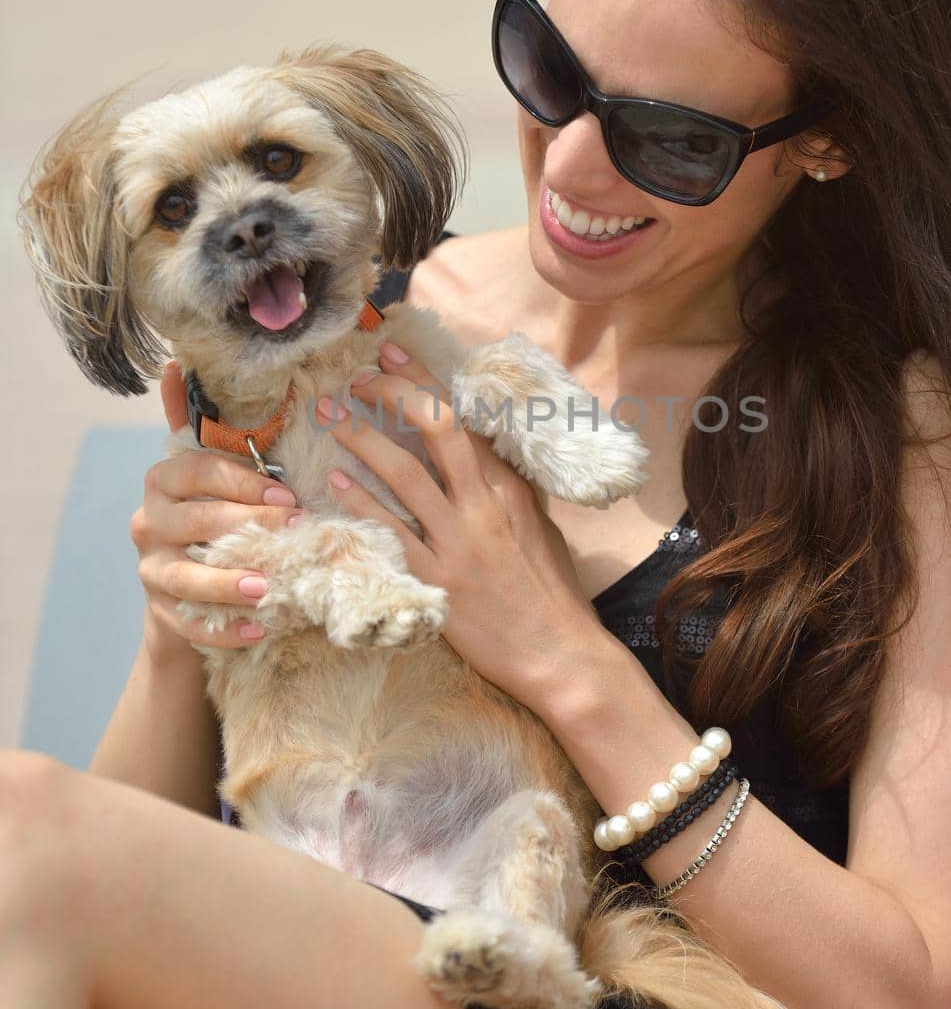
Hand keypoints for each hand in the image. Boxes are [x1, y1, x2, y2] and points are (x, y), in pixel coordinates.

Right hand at [133, 362, 301, 653]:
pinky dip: (224, 629)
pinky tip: (259, 629)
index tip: (288, 495)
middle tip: (294, 532)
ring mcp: (151, 569)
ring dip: (226, 583)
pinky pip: (188, 623)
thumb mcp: (216, 472)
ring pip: (184, 576)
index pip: (198, 471)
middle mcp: (149, 521)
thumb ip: (201, 423)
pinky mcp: (161, 613)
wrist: (189, 588)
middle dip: (246, 526)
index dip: (243, 482)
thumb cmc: (217, 516)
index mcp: (165, 480)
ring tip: (266, 588)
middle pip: (195, 522)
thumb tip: (175, 362)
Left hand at [314, 343, 611, 714]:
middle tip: (357, 377)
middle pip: (435, 428)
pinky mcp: (436, 581)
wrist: (560, 654)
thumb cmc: (552, 593)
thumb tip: (479, 456)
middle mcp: (484, 504)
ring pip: (404, 474)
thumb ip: (507, 489)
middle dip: (391, 394)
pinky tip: (335, 481)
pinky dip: (360, 502)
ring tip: (331, 415)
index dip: (423, 379)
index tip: (391, 354)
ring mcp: (459, 542)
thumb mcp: (539, 526)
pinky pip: (390, 533)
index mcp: (511, 486)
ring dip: (362, 438)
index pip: (465, 416)